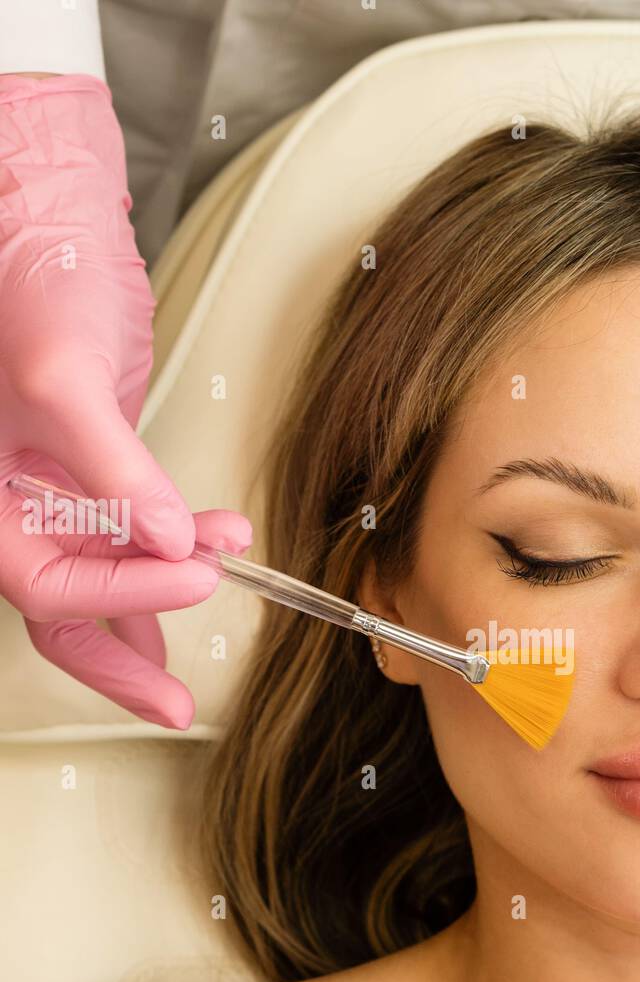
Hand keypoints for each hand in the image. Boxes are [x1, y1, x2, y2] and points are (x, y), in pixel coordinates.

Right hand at [0, 73, 250, 726]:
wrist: (43, 220)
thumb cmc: (27, 279)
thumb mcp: (63, 374)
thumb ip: (113, 468)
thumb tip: (166, 543)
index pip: (44, 579)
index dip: (121, 592)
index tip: (196, 576)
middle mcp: (7, 503)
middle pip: (59, 607)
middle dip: (120, 659)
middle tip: (174, 704)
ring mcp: (46, 489)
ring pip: (95, 575)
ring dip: (159, 595)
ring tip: (220, 594)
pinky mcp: (87, 468)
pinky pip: (119, 535)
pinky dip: (163, 553)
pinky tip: (204, 565)